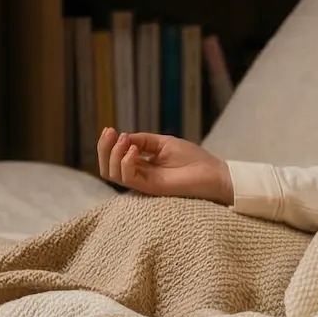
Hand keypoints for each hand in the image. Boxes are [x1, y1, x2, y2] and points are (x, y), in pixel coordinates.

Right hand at [96, 127, 232, 204]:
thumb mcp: (163, 143)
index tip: (110, 129)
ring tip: (124, 140)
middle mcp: (139, 174)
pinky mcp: (151, 188)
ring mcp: (144, 182)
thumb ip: (143, 141)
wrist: (214, 174)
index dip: (107, 144)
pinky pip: (128, 178)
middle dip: (103, 148)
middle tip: (109, 132)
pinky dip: (125, 162)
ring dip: (113, 154)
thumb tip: (123, 137)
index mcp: (142, 165)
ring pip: (112, 174)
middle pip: (107, 168)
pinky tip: (134, 150)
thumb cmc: (194, 159)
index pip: (114, 159)